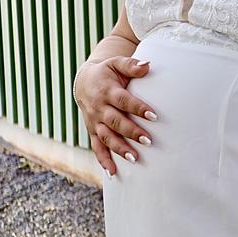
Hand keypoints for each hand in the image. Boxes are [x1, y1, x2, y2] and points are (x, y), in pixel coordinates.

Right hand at [73, 56, 156, 174]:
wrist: (84, 81)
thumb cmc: (107, 72)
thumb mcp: (116, 63)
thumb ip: (131, 65)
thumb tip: (148, 65)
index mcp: (107, 91)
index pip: (124, 101)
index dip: (138, 108)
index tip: (154, 115)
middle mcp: (99, 108)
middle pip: (116, 121)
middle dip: (131, 132)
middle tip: (149, 140)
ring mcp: (95, 121)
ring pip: (107, 137)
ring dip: (119, 148)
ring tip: (134, 158)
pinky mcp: (93, 131)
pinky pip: (97, 147)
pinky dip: (103, 160)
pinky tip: (113, 173)